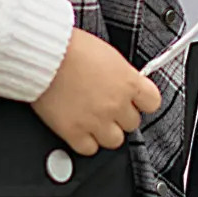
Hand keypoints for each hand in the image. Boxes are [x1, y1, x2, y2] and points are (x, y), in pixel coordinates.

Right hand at [32, 28, 161, 155]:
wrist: (45, 55)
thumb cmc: (70, 47)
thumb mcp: (106, 53)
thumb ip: (119, 74)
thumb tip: (122, 83)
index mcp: (128, 82)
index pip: (152, 103)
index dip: (141, 102)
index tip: (133, 100)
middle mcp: (116, 104)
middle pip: (132, 123)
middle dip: (119, 115)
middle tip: (105, 106)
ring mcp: (96, 120)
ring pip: (114, 140)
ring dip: (105, 131)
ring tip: (92, 118)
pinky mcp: (74, 132)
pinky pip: (89, 149)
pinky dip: (84, 141)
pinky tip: (78, 128)